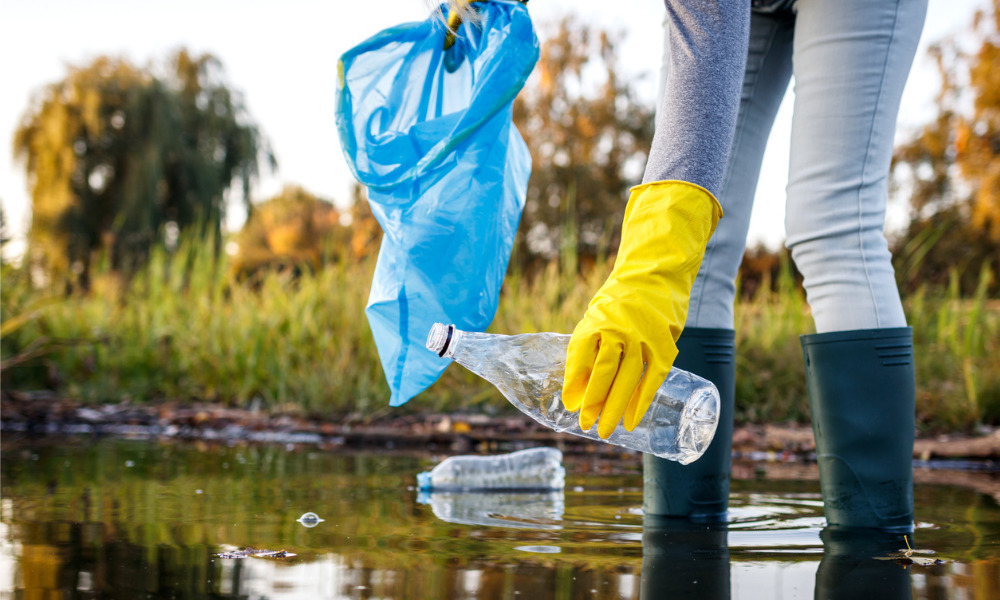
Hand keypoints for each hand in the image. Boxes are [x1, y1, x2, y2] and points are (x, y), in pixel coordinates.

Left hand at [561, 181, 721, 438]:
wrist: (655, 274)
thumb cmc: (618, 302)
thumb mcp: (595, 317)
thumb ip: (586, 349)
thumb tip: (575, 390)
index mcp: (596, 321)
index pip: (580, 357)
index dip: (574, 383)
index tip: (569, 405)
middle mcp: (619, 328)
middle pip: (604, 372)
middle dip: (593, 402)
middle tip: (585, 425)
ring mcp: (644, 337)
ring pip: (628, 379)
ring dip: (616, 408)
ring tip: (605, 431)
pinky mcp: (664, 344)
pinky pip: (652, 378)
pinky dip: (642, 402)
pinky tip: (632, 421)